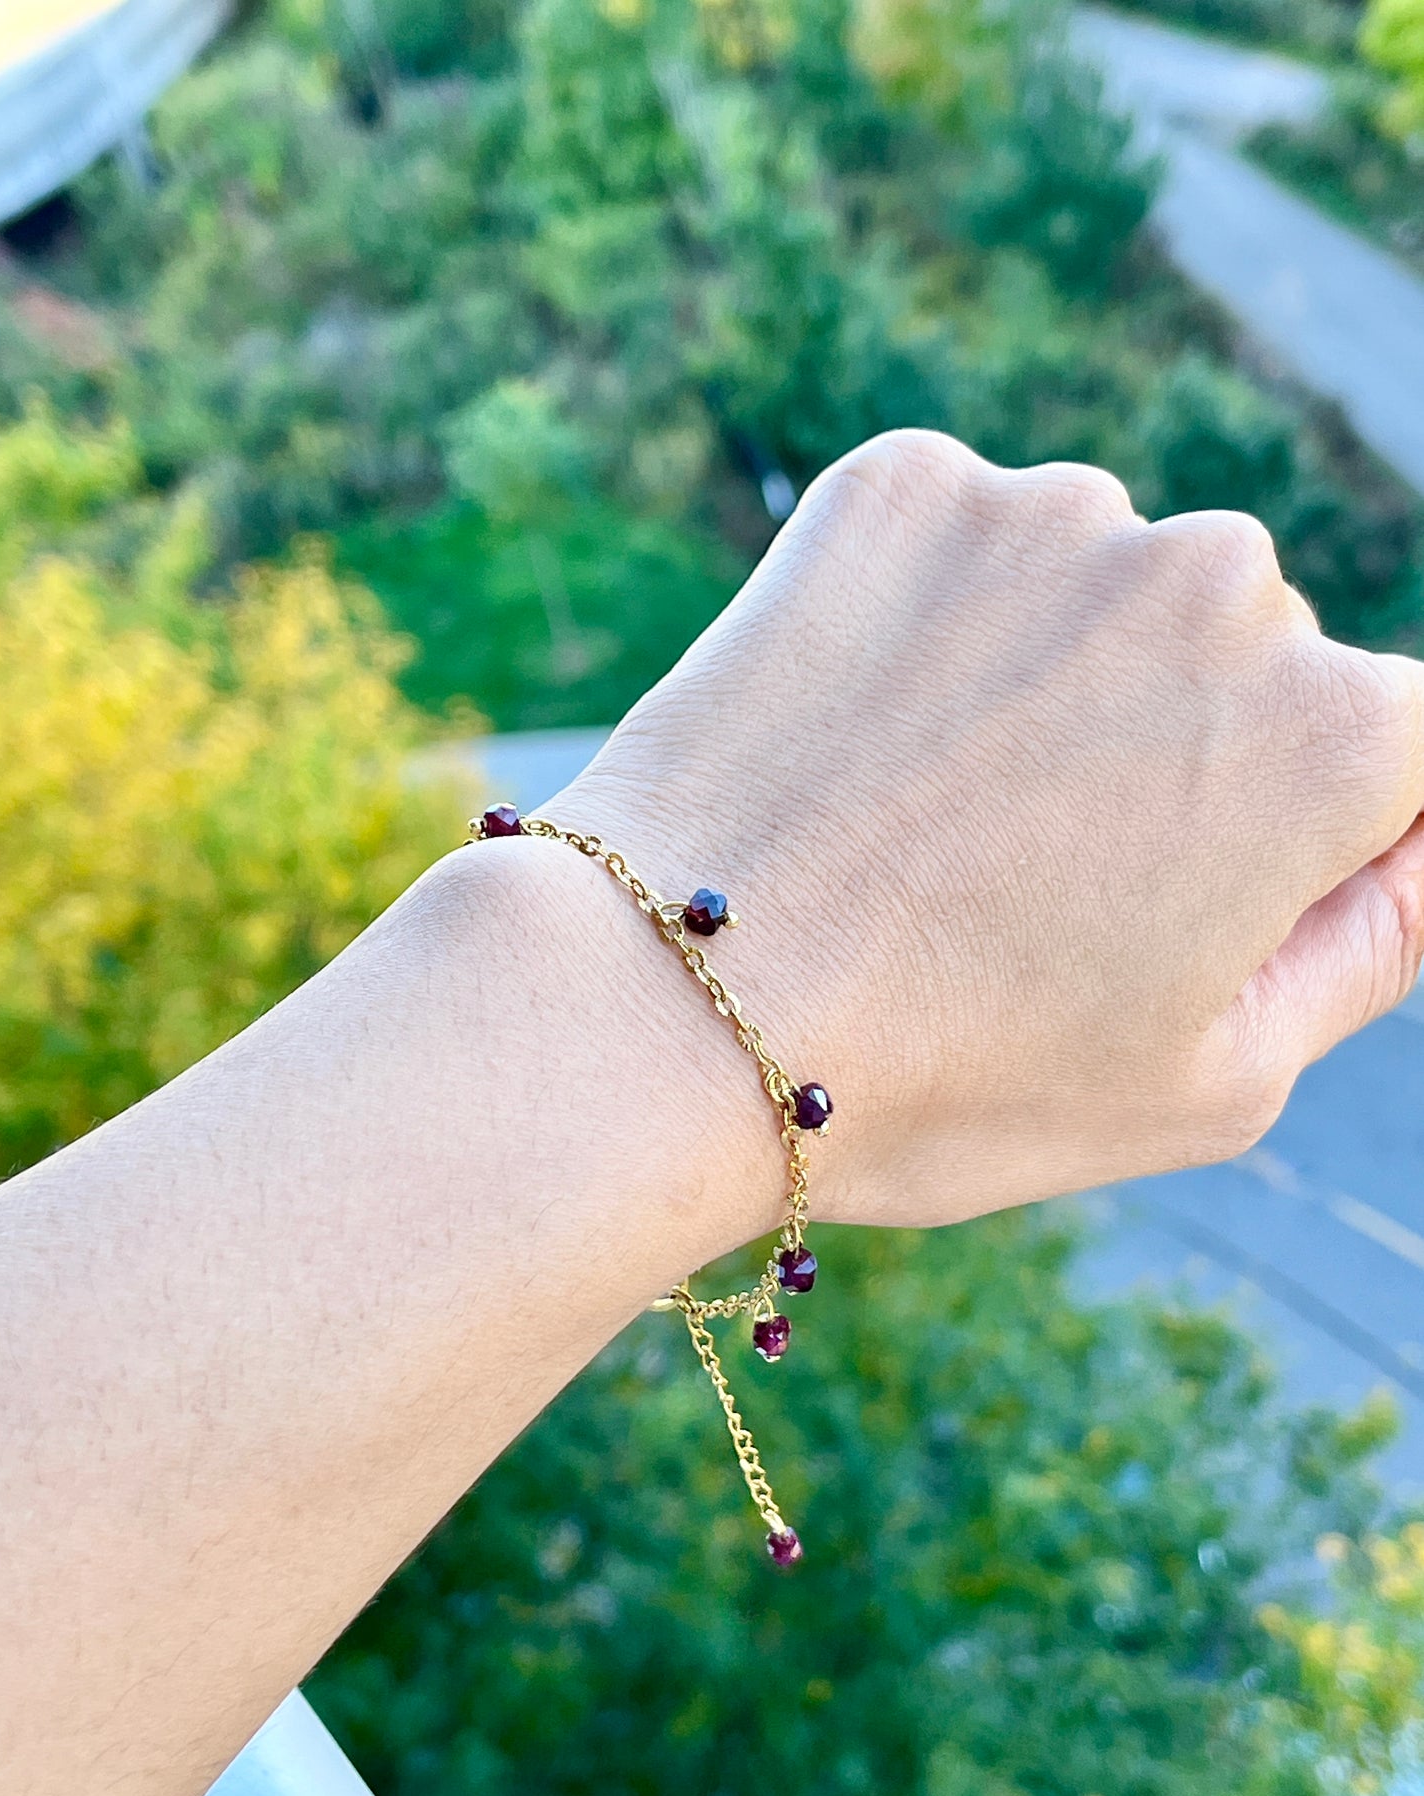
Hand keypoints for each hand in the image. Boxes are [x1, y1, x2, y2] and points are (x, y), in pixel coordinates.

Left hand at [557, 430, 1423, 1224]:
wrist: (672, 998)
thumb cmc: (951, 1076)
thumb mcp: (1215, 1082)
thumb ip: (1371, 940)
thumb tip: (1417, 838)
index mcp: (1329, 736)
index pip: (1393, 749)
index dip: (1293, 838)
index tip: (1176, 896)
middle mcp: (1219, 581)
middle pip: (1242, 654)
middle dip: (1171, 748)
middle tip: (1022, 879)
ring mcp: (1052, 515)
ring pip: (1096, 589)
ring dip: (1042, 676)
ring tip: (922, 816)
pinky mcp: (905, 486)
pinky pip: (961, 543)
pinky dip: (926, 619)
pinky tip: (856, 735)